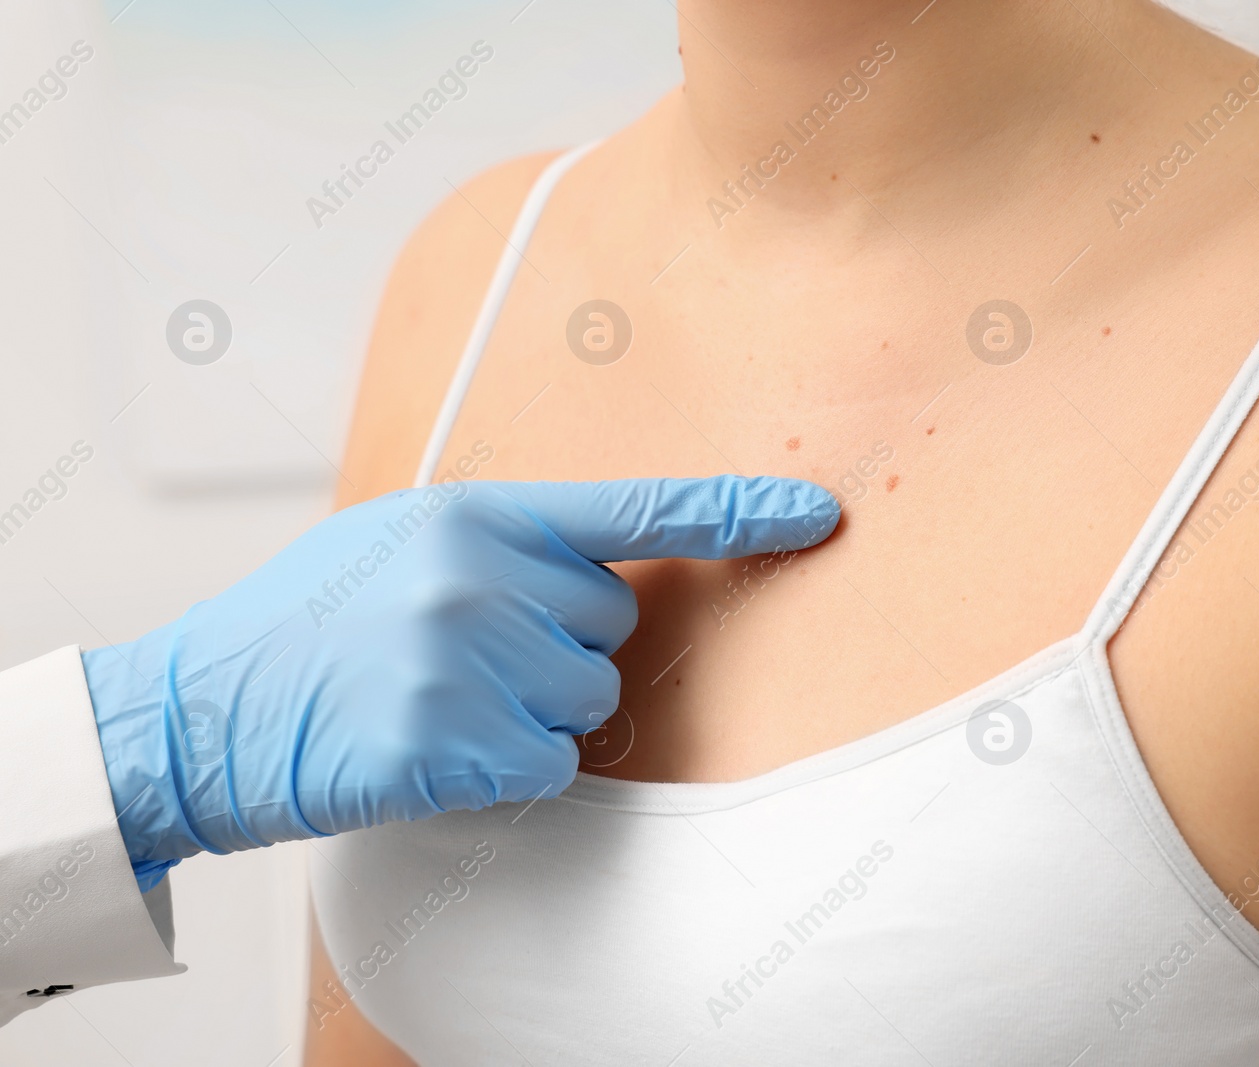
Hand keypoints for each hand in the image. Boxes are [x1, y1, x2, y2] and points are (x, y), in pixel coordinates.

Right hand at [82, 476, 837, 889]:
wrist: (201, 712)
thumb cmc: (308, 628)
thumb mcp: (398, 542)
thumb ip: (505, 546)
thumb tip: (601, 581)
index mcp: (473, 513)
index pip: (636, 510)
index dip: (739, 512)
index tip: (817, 513)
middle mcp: (477, 574)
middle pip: (612, 628)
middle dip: (558, 650)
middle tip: (461, 659)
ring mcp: (464, 657)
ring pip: (587, 702)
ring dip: (531, 717)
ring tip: (436, 703)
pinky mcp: (452, 741)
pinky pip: (549, 766)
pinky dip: (507, 772)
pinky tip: (431, 751)